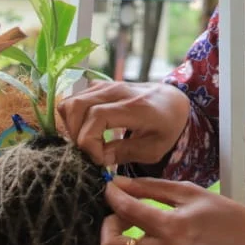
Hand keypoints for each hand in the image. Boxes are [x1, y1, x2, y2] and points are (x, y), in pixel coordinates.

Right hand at [57, 81, 189, 165]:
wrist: (173, 101)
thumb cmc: (167, 127)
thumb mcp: (153, 149)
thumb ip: (124, 153)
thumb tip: (98, 159)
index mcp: (135, 107)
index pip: (97, 117)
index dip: (90, 142)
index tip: (99, 159)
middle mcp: (118, 91)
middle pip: (77, 106)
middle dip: (75, 134)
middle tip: (88, 152)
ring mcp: (107, 86)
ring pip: (71, 101)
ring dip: (71, 126)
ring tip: (86, 143)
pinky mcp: (100, 86)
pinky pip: (75, 98)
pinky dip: (72, 117)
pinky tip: (86, 131)